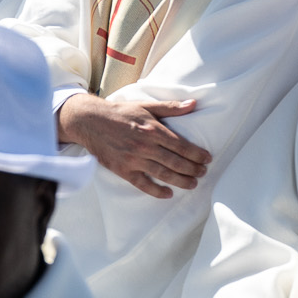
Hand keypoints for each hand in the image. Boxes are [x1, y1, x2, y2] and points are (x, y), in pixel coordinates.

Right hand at [57, 93, 210, 197]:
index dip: (197, 154)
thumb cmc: (120, 113)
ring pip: (164, 174)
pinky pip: (143, 184)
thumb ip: (170, 107)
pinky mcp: (123, 170)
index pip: (182, 145)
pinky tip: (168, 193)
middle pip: (176, 162)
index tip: (207, 159)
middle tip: (203, 173)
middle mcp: (145, 146)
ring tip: (193, 184)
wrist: (90, 121)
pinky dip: (157, 191)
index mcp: (152, 129)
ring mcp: (134, 159)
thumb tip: (194, 104)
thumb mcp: (145, 106)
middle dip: (193, 169)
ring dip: (181, 181)